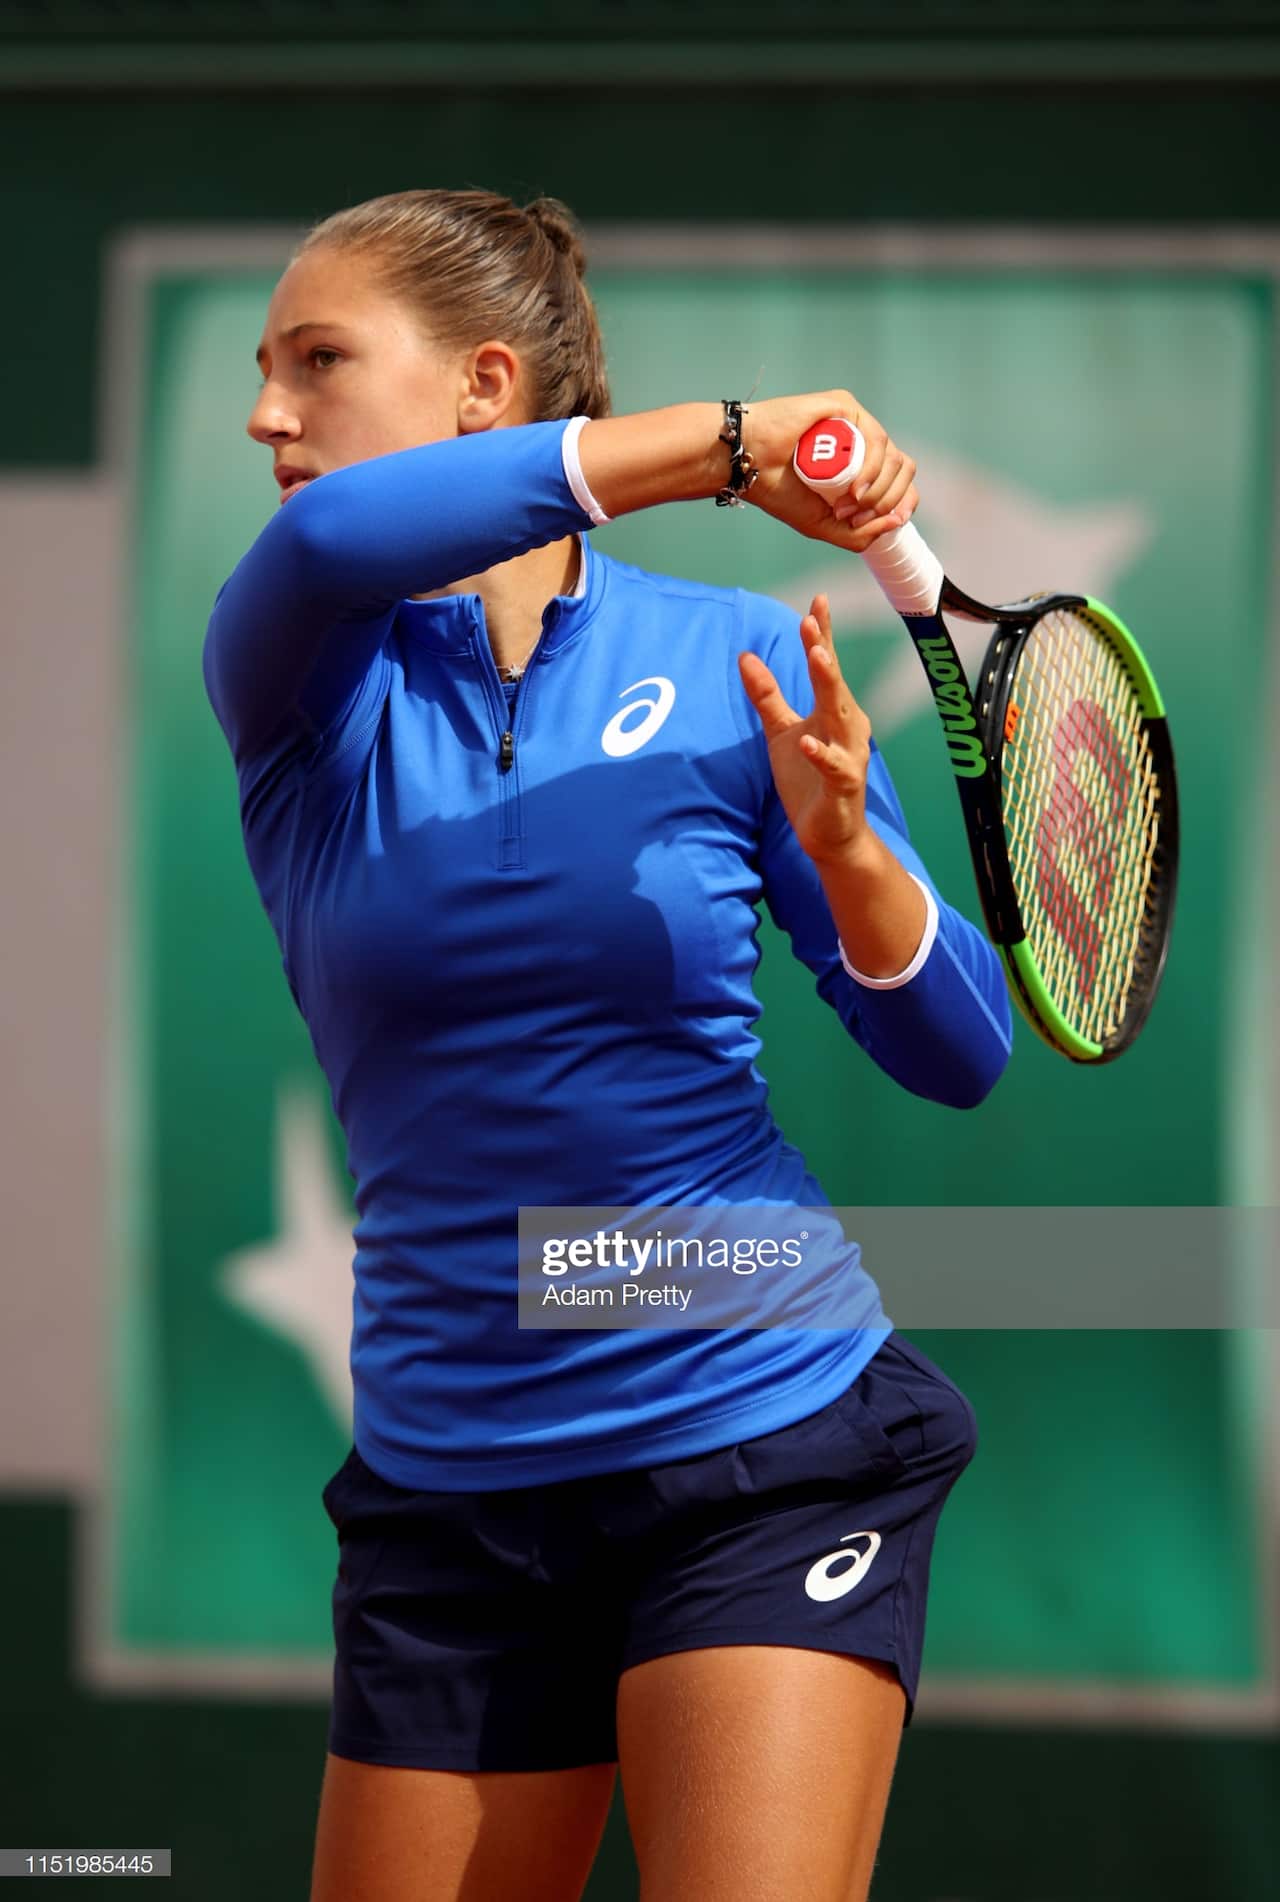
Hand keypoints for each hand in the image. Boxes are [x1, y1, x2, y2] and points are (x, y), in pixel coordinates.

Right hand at [737, 390, 918, 553]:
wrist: (749, 465)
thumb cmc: (779, 491)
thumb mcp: (822, 526)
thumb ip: (859, 535)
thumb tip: (897, 521)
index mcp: (860, 467)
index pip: (901, 481)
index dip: (904, 502)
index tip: (893, 520)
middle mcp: (862, 443)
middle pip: (903, 470)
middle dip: (887, 501)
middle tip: (851, 515)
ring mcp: (855, 424)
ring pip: (894, 458)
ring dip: (878, 490)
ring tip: (848, 504)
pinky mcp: (846, 407)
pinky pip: (877, 438)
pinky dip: (873, 469)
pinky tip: (855, 488)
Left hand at [738, 592, 872, 865]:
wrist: (828, 834)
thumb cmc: (808, 778)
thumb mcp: (781, 732)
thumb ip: (766, 696)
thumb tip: (745, 656)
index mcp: (833, 711)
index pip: (826, 667)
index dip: (821, 634)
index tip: (816, 601)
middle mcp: (847, 726)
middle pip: (835, 684)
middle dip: (822, 653)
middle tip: (810, 623)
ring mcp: (849, 755)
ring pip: (842, 716)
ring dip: (830, 687)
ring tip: (817, 658)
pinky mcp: (844, 785)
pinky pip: (834, 766)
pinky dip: (822, 754)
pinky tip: (808, 742)